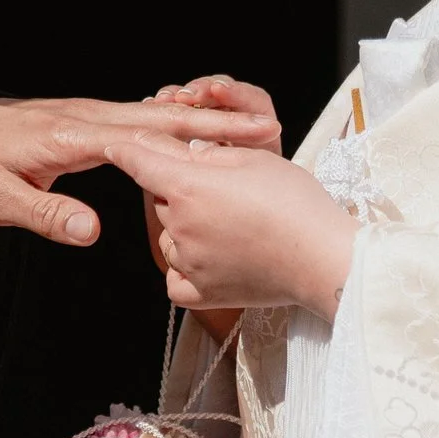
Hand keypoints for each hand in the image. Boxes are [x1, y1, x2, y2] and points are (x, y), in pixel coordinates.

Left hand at [0, 96, 283, 245]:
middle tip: (266, 129)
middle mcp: (90, 118)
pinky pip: (142, 122)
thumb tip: (91, 231)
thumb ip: (44, 214)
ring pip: (157, 116)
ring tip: (252, 128)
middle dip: (216, 123)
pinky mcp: (91, 123)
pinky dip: (176, 125)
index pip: (146, 136)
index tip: (235, 142)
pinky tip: (202, 135)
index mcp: (73, 136)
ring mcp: (92, 117)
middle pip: (163, 119)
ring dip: (203, 121)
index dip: (193, 139)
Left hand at [137, 76, 278, 340]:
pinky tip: (209, 257)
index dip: (127, 148)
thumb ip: (204, 152)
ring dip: (184, 227)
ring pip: (169, 235)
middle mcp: (179, 226)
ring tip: (229, 224)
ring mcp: (188, 263)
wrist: (324, 257)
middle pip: (161, 199)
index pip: (139, 160)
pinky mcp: (201, 293)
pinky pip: (175, 278)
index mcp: (187, 186)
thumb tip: (177, 149)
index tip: (114, 144)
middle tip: (219, 189)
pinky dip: (185, 267)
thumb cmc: (295, 201)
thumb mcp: (251, 159)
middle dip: (178, 188)